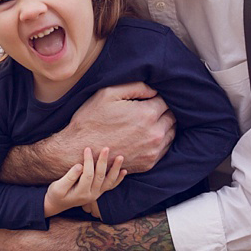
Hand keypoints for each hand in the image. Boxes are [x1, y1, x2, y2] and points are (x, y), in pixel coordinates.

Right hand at [44, 147, 125, 215]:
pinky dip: (118, 179)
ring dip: (115, 169)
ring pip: (109, 181)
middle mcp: (92, 195)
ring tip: (120, 157)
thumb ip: (69, 177)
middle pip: (100, 176)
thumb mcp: (58, 187)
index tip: (87, 149)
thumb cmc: (56, 194)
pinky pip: (110, 186)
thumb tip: (80, 166)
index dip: (88, 161)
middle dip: (103, 161)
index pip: (88, 175)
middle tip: (106, 148)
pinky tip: (124, 171)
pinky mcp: (98, 192)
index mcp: (81, 193)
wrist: (57, 204)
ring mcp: (96, 194)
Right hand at [57, 82, 174, 172]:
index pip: (165, 101)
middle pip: (172, 117)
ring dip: (164, 125)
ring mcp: (153, 151)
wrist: (78, 151)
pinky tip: (146, 136)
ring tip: (147, 122)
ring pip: (171, 133)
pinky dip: (160, 140)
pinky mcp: (149, 163)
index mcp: (146, 114)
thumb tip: (154, 89)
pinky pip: (164, 148)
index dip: (157, 97)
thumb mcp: (108, 94)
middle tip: (147, 109)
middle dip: (162, 111)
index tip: (147, 98)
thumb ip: (136, 87)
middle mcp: (154, 134)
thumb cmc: (91, 120)